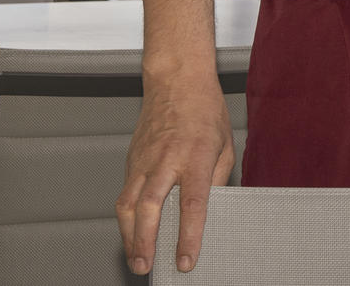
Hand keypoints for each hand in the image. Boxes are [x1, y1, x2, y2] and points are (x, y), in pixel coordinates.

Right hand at [115, 75, 236, 274]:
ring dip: (129, 236)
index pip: (192, 203)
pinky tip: (132, 235)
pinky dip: (126, 219)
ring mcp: (144, 160)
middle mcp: (166, 159)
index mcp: (196, 155)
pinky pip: (125, 195)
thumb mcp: (225, 144)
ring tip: (137, 260)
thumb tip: (210, 211)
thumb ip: (217, 179)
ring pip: (128, 204)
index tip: (186, 260)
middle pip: (150, 206)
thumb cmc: (205, 110)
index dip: (188, 235)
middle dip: (145, 242)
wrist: (176, 81)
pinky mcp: (131, 161)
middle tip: (147, 267)